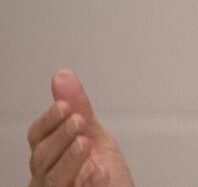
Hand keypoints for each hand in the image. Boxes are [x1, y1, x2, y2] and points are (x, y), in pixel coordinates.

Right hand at [27, 69, 134, 186]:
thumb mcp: (94, 134)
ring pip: (53, 177)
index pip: (37, 135)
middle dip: (61, 136)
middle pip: (41, 156)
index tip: (65, 106)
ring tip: (85, 143)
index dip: (49, 120)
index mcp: (51, 155)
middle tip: (79, 122)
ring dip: (70, 158)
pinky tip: (99, 172)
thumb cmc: (106, 172)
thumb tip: (62, 75)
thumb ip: (78, 107)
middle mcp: (49, 175)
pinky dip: (88, 182)